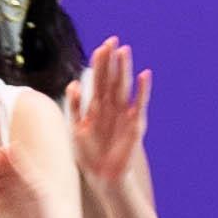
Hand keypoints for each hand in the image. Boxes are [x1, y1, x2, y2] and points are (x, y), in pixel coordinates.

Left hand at [69, 38, 148, 182]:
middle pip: (111, 79)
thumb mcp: (76, 130)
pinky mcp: (134, 125)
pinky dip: (141, 91)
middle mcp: (112, 107)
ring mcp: (124, 114)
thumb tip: (73, 84)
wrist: (103, 177)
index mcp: (97, 107)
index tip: (100, 46)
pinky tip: (144, 75)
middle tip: (112, 40)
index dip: (100, 64)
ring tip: (124, 51)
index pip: (98, 80)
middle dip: (111, 61)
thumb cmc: (90, 155)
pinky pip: (138, 105)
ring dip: (124, 70)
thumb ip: (75, 108)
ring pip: (123, 88)